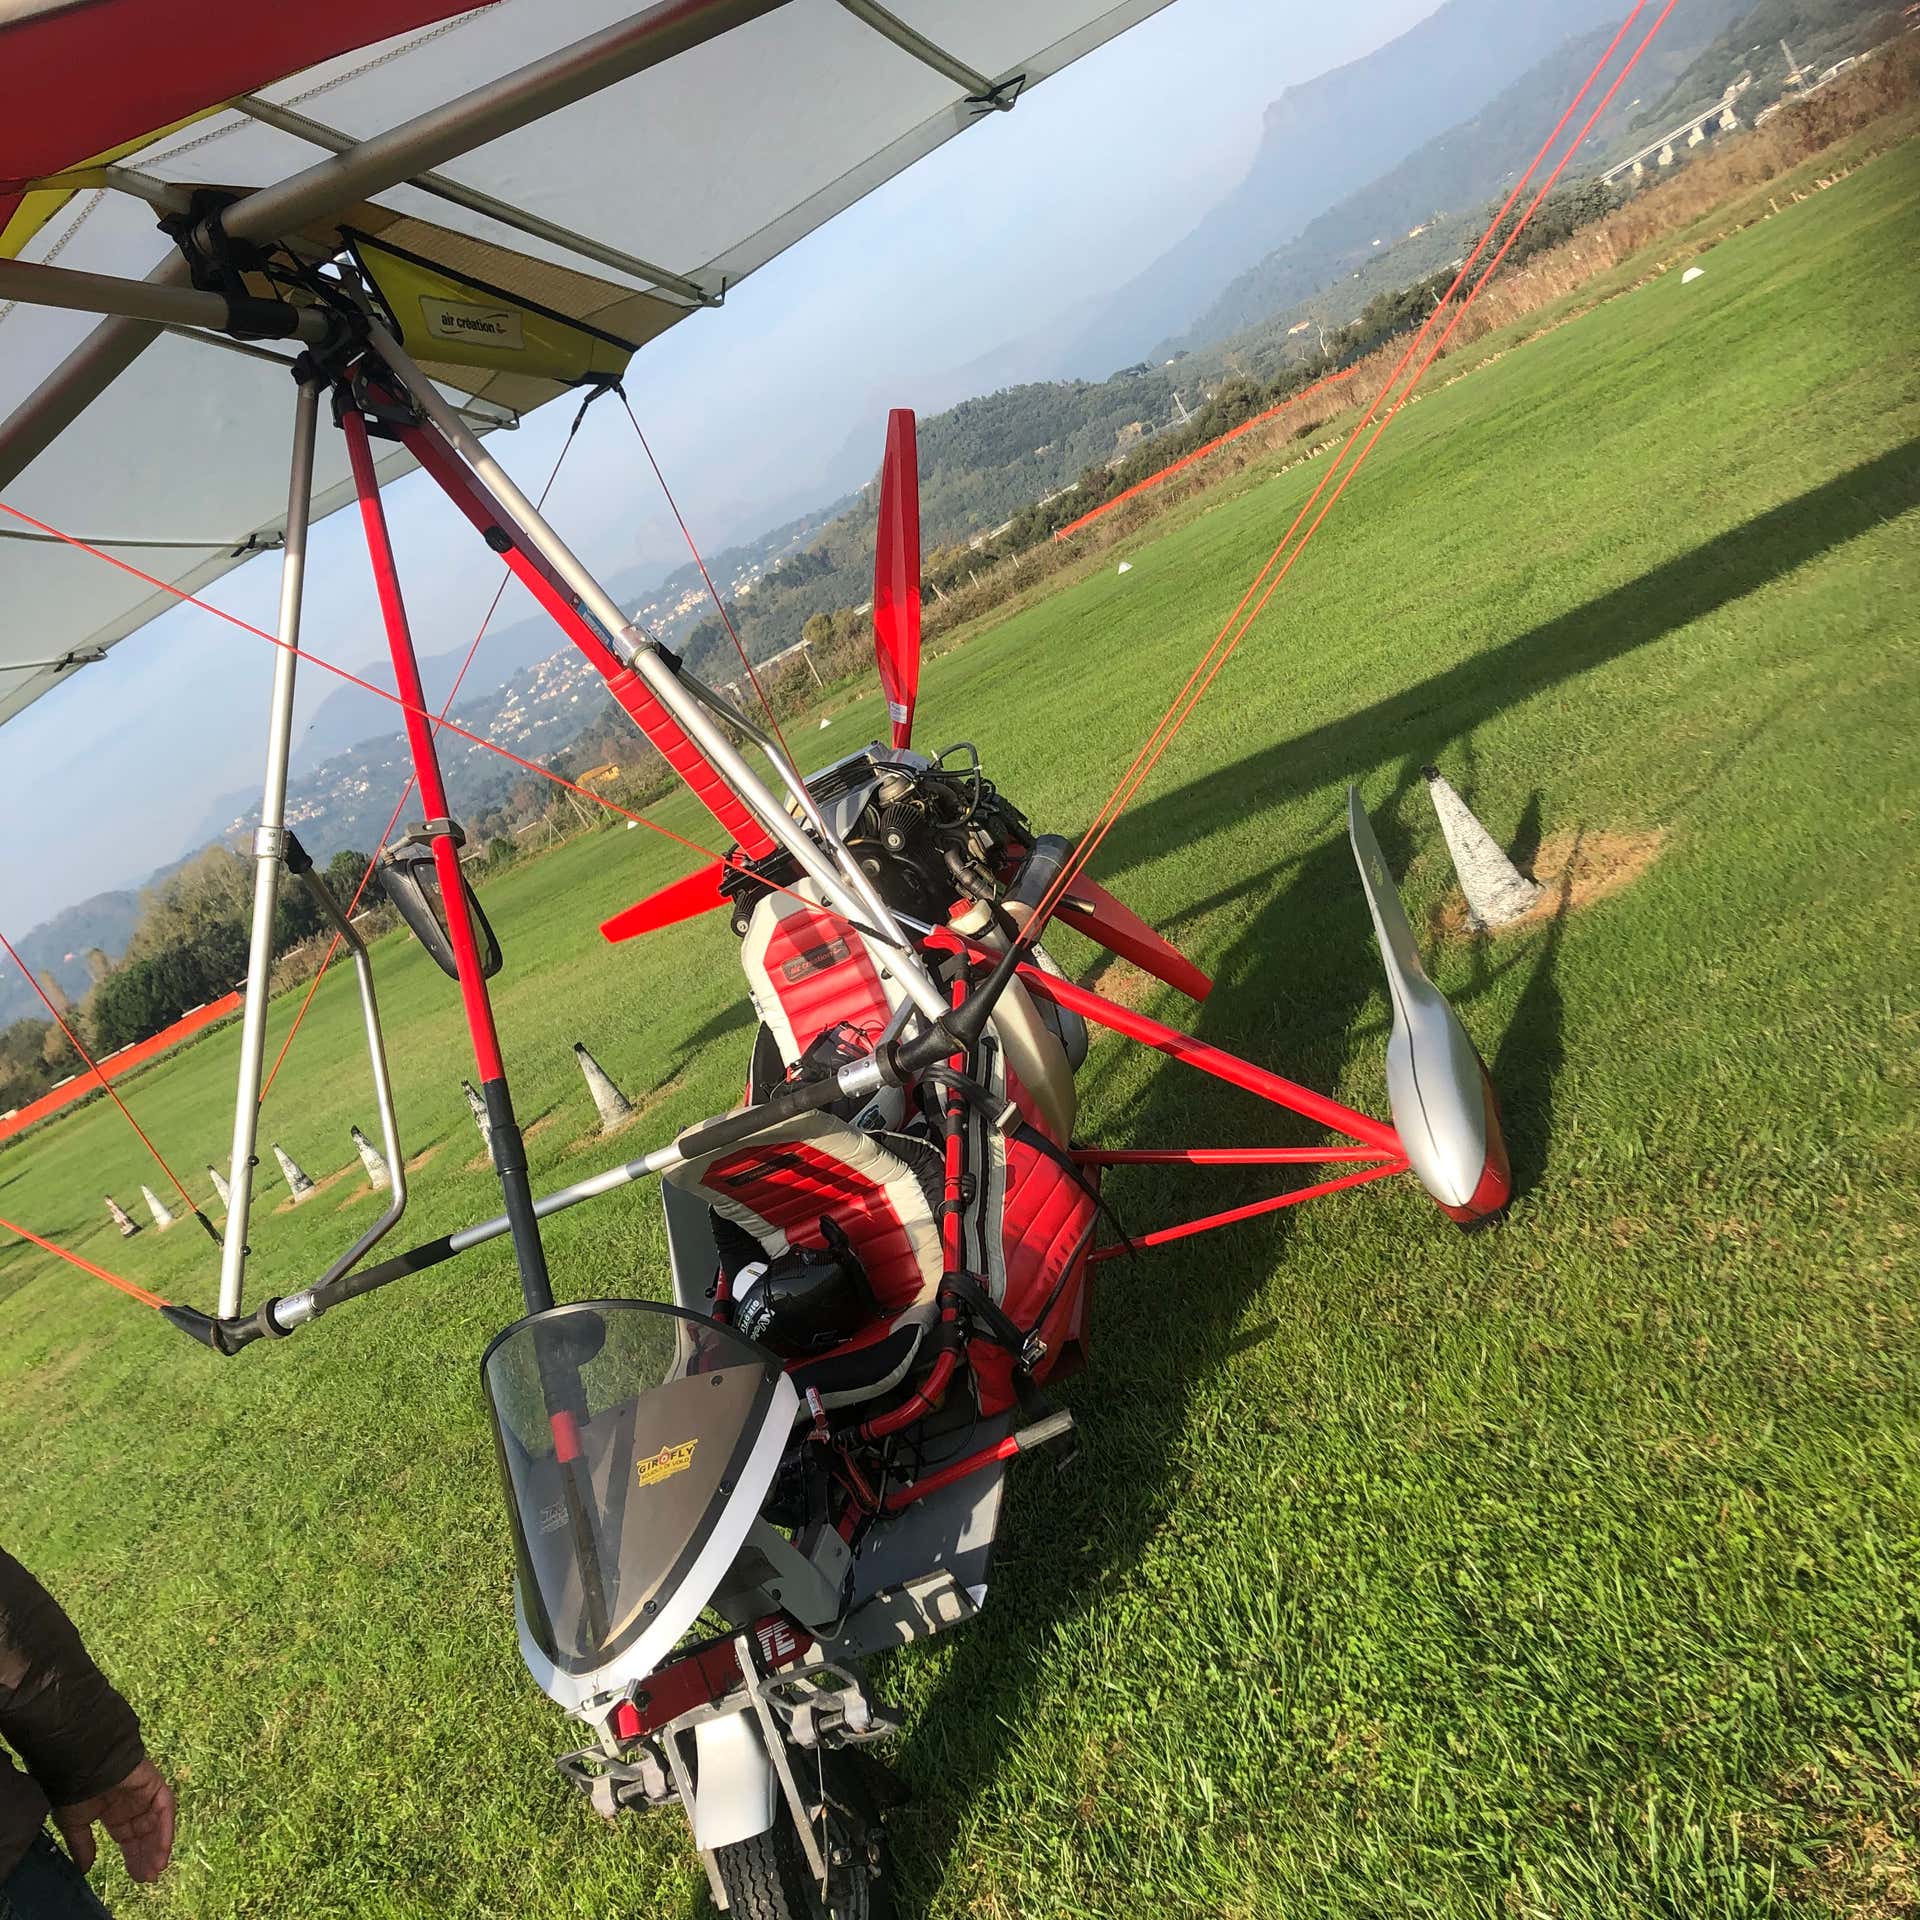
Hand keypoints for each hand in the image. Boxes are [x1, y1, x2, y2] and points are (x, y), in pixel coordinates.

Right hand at [53, 1754, 175, 1882]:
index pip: (129, 1838)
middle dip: (147, 1856)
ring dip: (158, 1846)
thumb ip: (83, 1845)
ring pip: (157, 1823)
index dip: (134, 1857)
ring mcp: (145, 1793)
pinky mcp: (155, 1784)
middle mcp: (132, 1803)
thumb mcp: (74, 1824)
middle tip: (149, 1877)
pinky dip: (165, 1829)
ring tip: (156, 1869)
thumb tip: (84, 1870)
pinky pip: (165, 1808)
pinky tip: (161, 1850)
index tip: (138, 1877)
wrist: (82, 1764)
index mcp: (114, 1812)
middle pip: (145, 1834)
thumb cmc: (74, 1790)